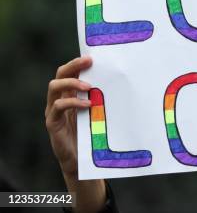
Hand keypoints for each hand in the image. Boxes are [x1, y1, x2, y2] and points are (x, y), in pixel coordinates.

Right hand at [46, 56, 105, 212]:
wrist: (81, 160)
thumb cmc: (92, 132)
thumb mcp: (99, 111)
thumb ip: (104, 97)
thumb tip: (125, 81)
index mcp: (71, 93)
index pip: (70, 71)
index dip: (78, 62)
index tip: (92, 56)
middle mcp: (59, 98)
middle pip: (60, 74)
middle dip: (73, 65)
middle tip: (89, 62)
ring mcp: (53, 110)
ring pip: (54, 87)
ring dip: (71, 83)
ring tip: (89, 86)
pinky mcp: (52, 123)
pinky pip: (57, 107)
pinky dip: (72, 103)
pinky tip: (87, 104)